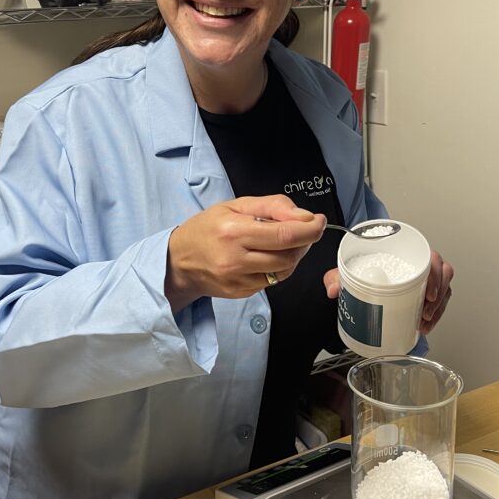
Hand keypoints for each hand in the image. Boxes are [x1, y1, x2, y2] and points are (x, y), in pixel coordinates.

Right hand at [166, 195, 325, 310]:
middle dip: (305, 242)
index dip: (309, 229)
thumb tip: (305, 216)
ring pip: (284, 271)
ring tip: (285, 242)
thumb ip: (273, 206)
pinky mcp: (241, 293)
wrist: (179, 260)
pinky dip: (279, 268)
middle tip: (305, 230)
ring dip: (294, 256)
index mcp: (234, 232)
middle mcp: (235, 259)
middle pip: (288, 255)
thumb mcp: (236, 205)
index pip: (284, 234)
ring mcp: (238, 280)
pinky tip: (268, 256)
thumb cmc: (207, 228)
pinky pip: (272, 281)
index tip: (319, 222)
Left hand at [323, 252, 453, 335]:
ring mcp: (427, 277)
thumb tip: (333, 289)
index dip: (437, 276)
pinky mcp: (428, 290)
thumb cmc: (366, 262)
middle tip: (426, 312)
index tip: (430, 294)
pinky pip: (440, 301)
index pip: (433, 258)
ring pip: (444, 289)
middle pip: (444, 275)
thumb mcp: (351, 268)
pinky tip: (424, 325)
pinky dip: (434, 315)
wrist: (366, 268)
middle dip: (438, 297)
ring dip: (437, 308)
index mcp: (408, 250)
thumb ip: (338, 276)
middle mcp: (421, 262)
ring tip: (424, 322)